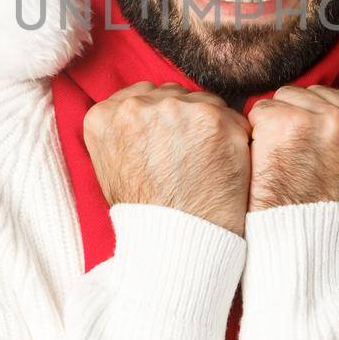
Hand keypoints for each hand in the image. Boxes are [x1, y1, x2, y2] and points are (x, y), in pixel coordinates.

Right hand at [83, 82, 251, 235]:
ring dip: (208, 125)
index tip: (166, 142)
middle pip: (172, 95)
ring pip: (202, 101)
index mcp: (105, 116)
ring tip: (206, 164)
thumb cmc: (145, 213)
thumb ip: (122, 131)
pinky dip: (233, 137)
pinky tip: (225, 164)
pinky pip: (232, 116)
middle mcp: (137, 107)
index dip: (158, 120)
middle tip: (188, 156)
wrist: (175, 244)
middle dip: (182, 119)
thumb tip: (139, 109)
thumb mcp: (109, 168)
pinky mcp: (215, 120)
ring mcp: (177, 110)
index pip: (141, 96)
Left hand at [245, 85, 338, 212]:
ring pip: (289, 96)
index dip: (325, 124)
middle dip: (305, 118)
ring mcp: (330, 121)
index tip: (324, 154)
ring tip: (289, 159)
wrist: (305, 243)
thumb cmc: (331, 209)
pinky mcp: (291, 123)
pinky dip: (257, 132)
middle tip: (304, 158)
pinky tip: (269, 158)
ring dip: (281, 122)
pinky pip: (261, 109)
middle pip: (317, 93)